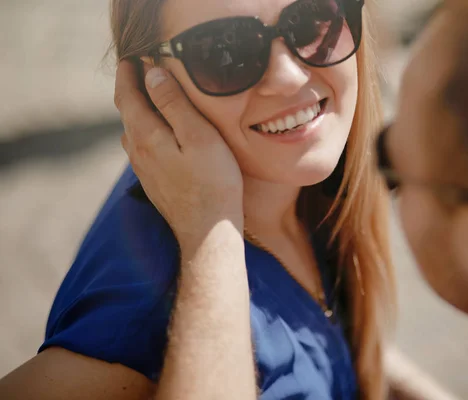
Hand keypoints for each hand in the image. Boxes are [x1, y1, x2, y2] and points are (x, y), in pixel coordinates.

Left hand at [114, 60, 243, 247]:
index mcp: (145, 136)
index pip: (127, 96)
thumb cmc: (213, 182)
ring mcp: (143, 170)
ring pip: (134, 132)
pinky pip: (143, 148)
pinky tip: (162, 135)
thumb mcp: (198, 136)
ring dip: (139, 112)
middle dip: (132, 90)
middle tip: (142, 72)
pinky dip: (148, 131)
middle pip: (128, 113)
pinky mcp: (154, 183)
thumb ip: (173, 104)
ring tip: (153, 99)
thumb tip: (151, 74)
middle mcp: (137, 152)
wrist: (208, 231)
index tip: (133, 57)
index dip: (128, 74)